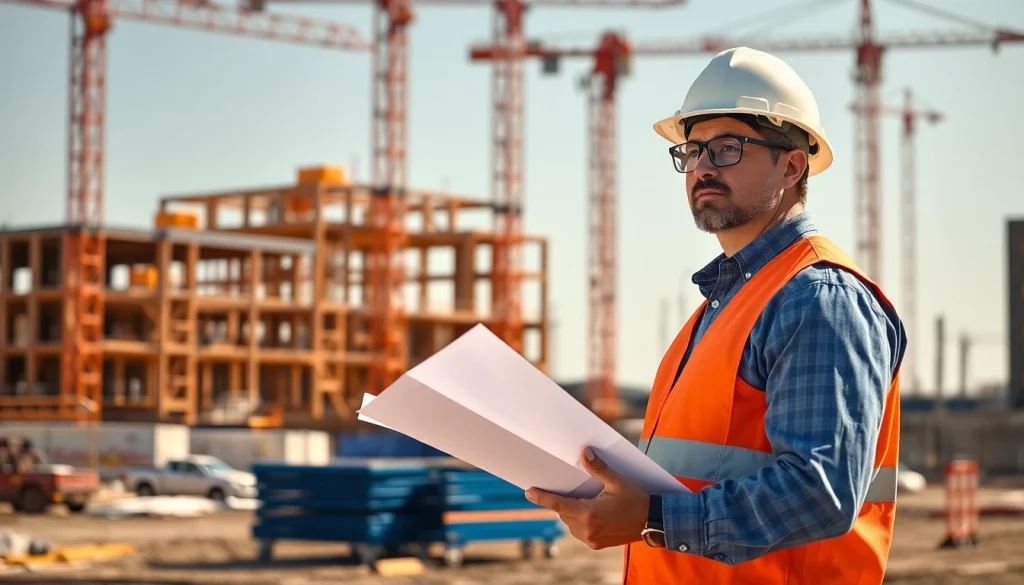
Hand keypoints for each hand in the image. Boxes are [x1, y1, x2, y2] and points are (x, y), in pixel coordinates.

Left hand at [525, 447, 649, 549]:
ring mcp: (592, 539)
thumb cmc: (637, 500)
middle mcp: (588, 529)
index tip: (528, 491)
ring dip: (572, 512)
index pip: (559, 504)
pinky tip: (589, 511)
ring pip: (570, 523)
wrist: (654, 522)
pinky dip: (580, 521)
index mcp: (590, 513)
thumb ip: (598, 468)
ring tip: (583, 500)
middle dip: (564, 501)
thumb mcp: (617, 481)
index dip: (542, 497)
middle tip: (567, 488)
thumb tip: (584, 453)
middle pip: (564, 513)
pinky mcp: (597, 544)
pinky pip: (579, 531)